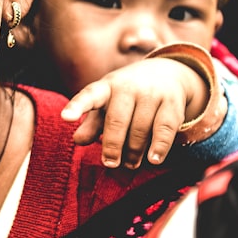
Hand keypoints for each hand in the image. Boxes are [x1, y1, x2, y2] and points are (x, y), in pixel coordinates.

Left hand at [61, 58, 207, 168]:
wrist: (166, 73)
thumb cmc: (127, 96)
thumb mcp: (106, 105)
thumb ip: (92, 123)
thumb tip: (77, 140)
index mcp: (106, 87)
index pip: (89, 96)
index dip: (77, 107)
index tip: (65, 117)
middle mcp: (127, 87)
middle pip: (116, 120)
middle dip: (112, 145)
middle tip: (110, 163)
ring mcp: (151, 93)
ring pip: (140, 127)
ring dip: (134, 151)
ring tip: (130, 164)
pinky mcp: (171, 102)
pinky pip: (164, 128)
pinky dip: (159, 146)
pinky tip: (153, 159)